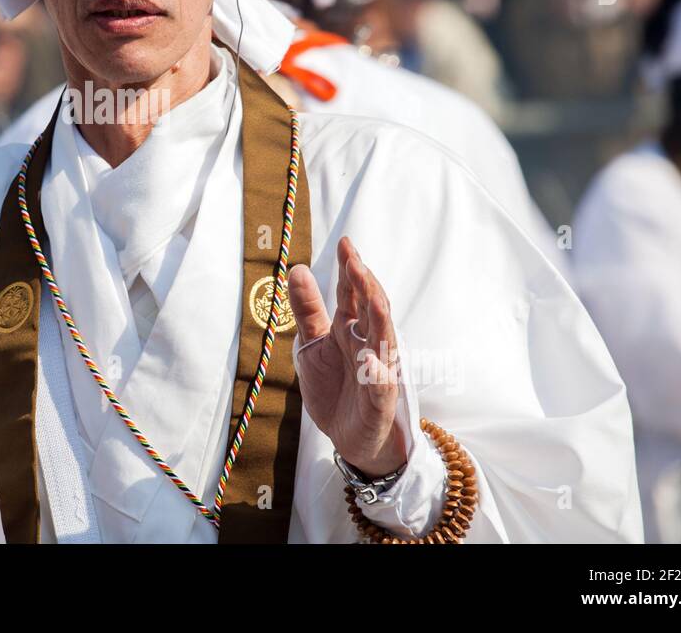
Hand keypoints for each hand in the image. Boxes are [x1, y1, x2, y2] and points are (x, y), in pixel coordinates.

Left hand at [289, 236, 404, 476]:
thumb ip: (308, 310)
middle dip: (365, 286)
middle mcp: (369, 345)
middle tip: (355, 260)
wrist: (349, 438)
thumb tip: (296, 268)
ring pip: (384, 341)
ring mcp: (378, 373)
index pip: (354, 295)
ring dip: (379, 319)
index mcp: (351, 329)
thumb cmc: (335, 387)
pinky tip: (371, 360)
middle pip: (372, 310)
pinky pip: (381, 387)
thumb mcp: (313, 344)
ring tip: (372, 297)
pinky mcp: (379, 403)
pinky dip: (378, 374)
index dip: (350, 270)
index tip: (345, 243)